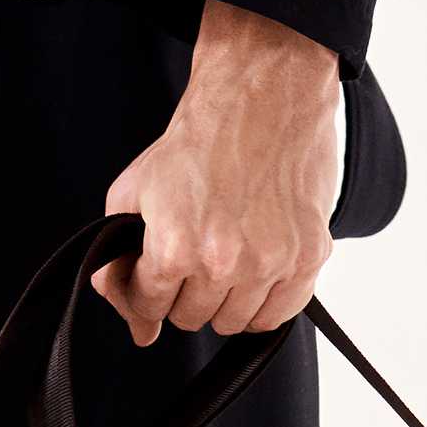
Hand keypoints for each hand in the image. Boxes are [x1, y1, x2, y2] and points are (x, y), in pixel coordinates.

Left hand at [93, 1, 338, 344]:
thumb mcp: (133, 192)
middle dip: (184, 290)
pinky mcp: (308, 257)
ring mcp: (270, 262)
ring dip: (224, 297)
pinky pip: (277, 315)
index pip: (148, 307)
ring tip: (227, 250)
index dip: (146, 285)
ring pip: (233, 323)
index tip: (156, 264)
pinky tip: (255, 265)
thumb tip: (142, 333)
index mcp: (176, 248)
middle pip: (190, 319)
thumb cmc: (199, 141)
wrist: (263, 93)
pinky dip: (263, 301)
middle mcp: (224, 262)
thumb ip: (118, 266)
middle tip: (195, 246)